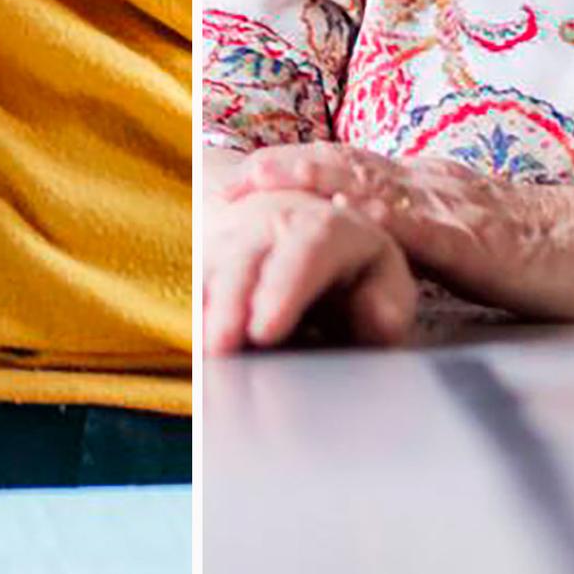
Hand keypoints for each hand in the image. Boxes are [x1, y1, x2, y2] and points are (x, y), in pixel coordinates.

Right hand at [200, 185, 416, 353]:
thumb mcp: (384, 283)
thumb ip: (388, 305)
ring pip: (212, 264)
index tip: (266, 329)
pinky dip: (188, 306)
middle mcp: (277, 225)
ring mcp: (236, 239)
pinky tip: (186, 335)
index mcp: (331, 227)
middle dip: (232, 299)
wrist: (309, 240)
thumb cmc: (354, 274)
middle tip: (221, 345)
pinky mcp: (208, 262)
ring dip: (205, 305)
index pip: (308, 245)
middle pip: (249, 252)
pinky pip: (191, 279)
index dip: (284, 286)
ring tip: (203, 348)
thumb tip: (378, 318)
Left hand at [223, 144, 573, 321]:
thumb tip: (375, 250)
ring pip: (374, 183)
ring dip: (315, 179)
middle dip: (290, 167)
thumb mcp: (476, 238)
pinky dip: (372, 214)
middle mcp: (438, 185)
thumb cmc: (552, 252)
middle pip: (351, 165)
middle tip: (231, 174)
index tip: (246, 172)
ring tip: (264, 182)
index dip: (301, 167)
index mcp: (435, 188)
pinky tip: (339, 213)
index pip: (356, 169)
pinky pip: (416, 224)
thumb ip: (429, 238)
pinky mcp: (478, 237)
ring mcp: (457, 206)